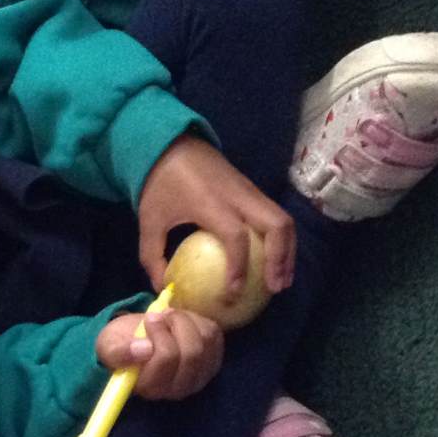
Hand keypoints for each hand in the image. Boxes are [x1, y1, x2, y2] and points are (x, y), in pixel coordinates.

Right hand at [94, 308, 223, 399]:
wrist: (136, 340)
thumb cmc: (121, 344)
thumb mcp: (108, 347)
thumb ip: (119, 352)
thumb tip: (144, 350)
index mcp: (151, 387)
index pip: (167, 359)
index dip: (160, 332)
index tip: (149, 318)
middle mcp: (178, 388)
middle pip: (192, 352)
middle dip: (176, 323)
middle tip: (161, 314)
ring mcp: (199, 377)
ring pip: (205, 340)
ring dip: (186, 320)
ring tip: (168, 317)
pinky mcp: (212, 361)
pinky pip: (214, 334)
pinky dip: (198, 321)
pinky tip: (181, 322)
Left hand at [137, 134, 295, 297]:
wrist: (171, 144)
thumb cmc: (159, 184)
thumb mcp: (149, 221)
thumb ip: (153, 256)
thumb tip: (163, 288)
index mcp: (211, 202)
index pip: (236, 236)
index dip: (239, 267)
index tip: (235, 293)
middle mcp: (238, 196)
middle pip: (276, 225)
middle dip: (280, 259)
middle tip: (275, 288)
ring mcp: (249, 190)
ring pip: (283, 220)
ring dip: (287, 251)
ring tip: (282, 281)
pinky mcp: (253, 190)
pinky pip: (277, 215)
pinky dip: (282, 240)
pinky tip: (276, 263)